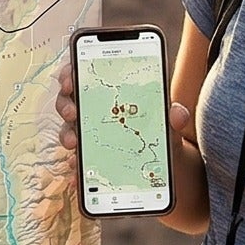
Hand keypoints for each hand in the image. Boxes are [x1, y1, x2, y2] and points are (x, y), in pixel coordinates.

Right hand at [54, 56, 191, 158]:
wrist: (165, 161)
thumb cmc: (162, 130)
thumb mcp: (168, 122)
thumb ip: (173, 116)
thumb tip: (178, 114)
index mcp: (109, 91)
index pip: (82, 74)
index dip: (70, 73)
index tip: (70, 80)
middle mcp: (93, 110)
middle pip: (68, 101)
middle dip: (65, 104)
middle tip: (72, 112)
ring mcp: (89, 135)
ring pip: (68, 130)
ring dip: (67, 135)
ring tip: (74, 143)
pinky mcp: (90, 158)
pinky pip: (77, 160)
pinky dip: (76, 166)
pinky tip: (78, 171)